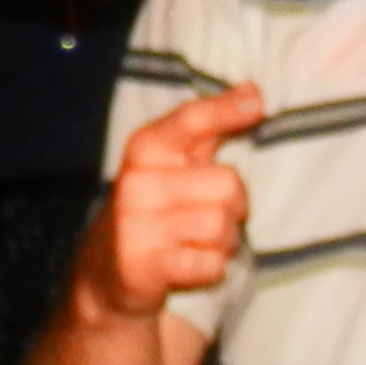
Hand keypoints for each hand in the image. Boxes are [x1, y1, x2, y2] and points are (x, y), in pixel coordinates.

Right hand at [77, 85, 262, 317]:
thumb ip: (212, 126)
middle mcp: (137, 183)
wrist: (106, 273)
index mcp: (145, 149)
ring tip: (198, 240)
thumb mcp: (173, 162)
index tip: (260, 103)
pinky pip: (211, 264)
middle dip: (235, 205)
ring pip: (222, 226)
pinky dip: (211, 268)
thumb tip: (255, 91)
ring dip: (224, 240)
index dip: (227, 110)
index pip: (192, 120)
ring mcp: (136, 226)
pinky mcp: (143, 267)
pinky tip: (188, 262)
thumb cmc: (155, 208)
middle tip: (210, 213)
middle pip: (228, 184)